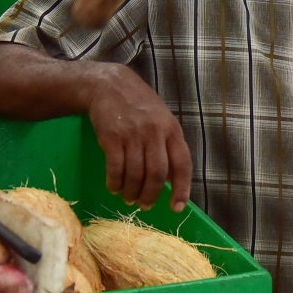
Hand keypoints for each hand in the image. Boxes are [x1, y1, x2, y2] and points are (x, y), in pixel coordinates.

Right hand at [86, 63, 193, 210]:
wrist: (109, 85)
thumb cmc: (139, 105)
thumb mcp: (162, 119)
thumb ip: (168, 145)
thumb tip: (173, 179)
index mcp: (172, 130)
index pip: (182, 164)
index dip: (181, 188)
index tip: (177, 207)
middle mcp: (155, 133)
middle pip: (157, 174)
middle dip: (151, 195)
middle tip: (144, 205)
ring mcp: (133, 135)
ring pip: (135, 174)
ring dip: (131, 191)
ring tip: (128, 197)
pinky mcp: (112, 137)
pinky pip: (115, 168)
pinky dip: (115, 183)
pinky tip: (114, 187)